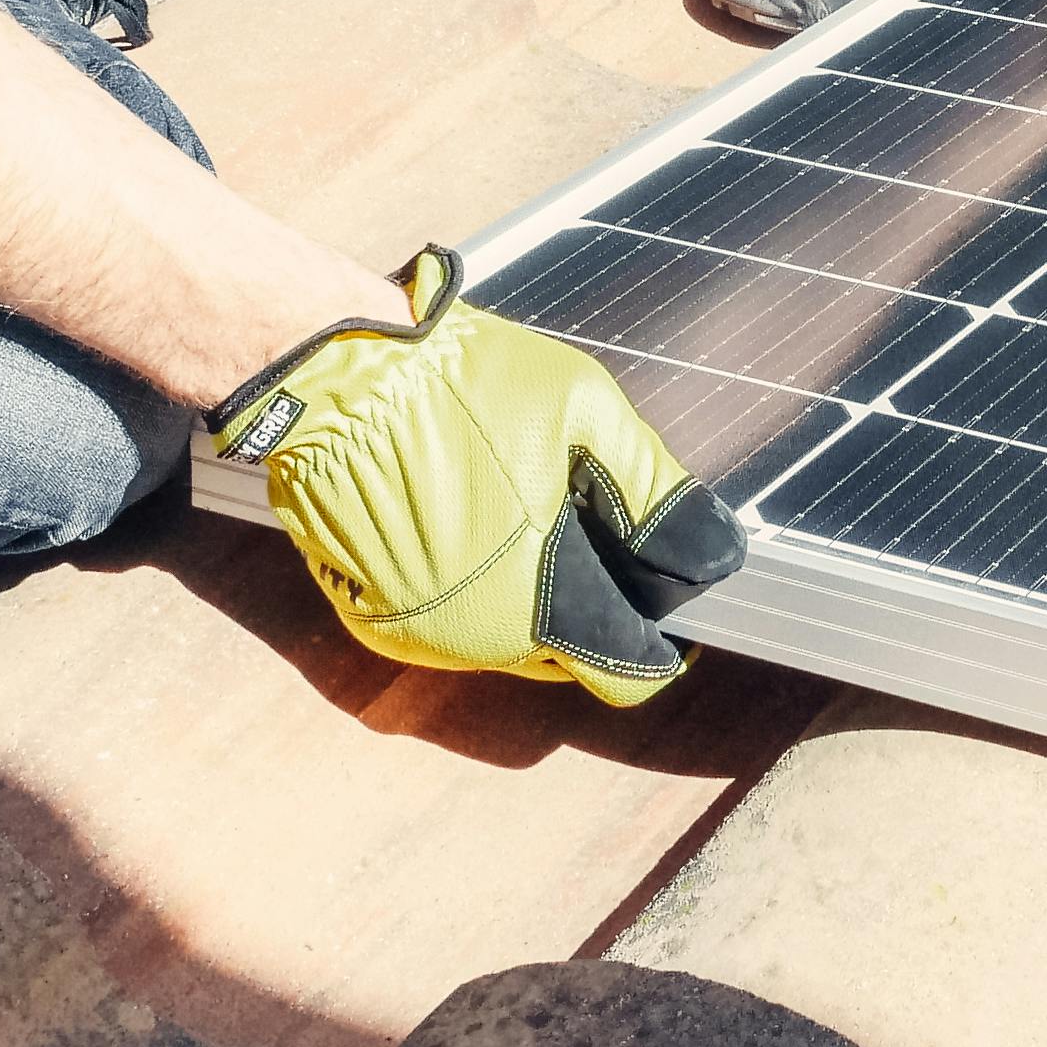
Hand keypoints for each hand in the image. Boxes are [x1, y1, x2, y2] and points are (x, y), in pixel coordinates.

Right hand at [210, 250, 745, 703]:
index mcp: (538, 602)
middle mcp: (476, 641)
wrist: (334, 373)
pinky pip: (451, 621)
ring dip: (533, 595)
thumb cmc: (463, 383)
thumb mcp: (585, 412)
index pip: (625, 672)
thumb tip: (713, 555)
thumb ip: (654, 493)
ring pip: (509, 639)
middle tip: (592, 529)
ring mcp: (418, 635)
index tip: (669, 603)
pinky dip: (475, 588)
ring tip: (527, 511)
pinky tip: (472, 520)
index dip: (657, 640)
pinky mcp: (373, 617)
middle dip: (592, 606)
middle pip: (567, 655)